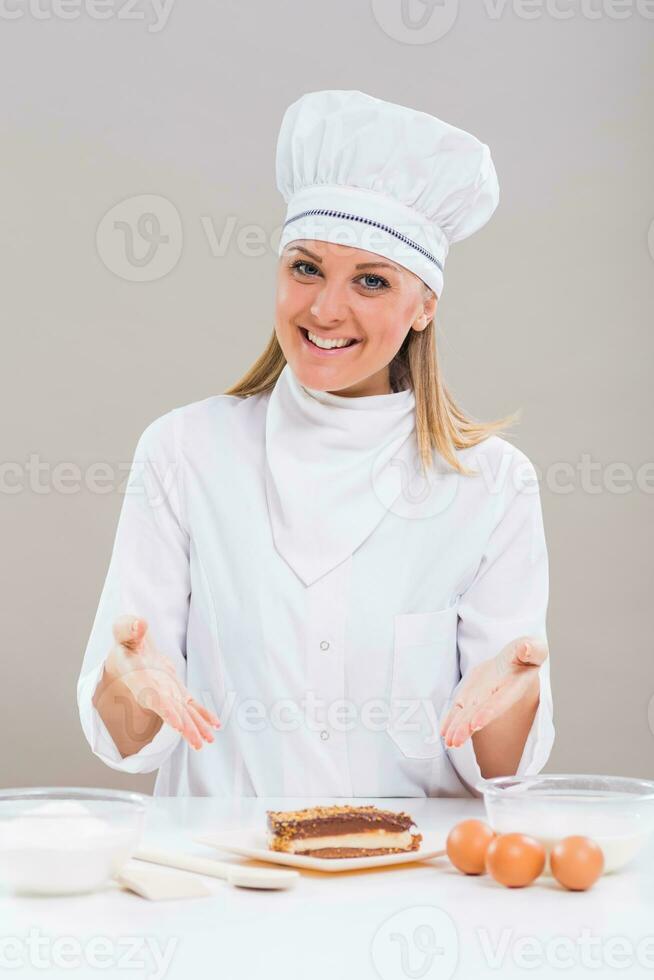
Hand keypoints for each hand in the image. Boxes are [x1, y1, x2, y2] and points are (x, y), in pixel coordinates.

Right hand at [105, 615, 220, 750]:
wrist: (128, 654)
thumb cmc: (125, 642)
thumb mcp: (124, 631)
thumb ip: (130, 628)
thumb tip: (140, 624)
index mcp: (141, 679)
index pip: (154, 698)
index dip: (165, 710)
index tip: (176, 723)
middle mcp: (154, 691)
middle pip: (171, 711)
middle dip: (185, 726)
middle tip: (198, 742)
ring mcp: (167, 693)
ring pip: (183, 712)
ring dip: (195, 727)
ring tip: (209, 740)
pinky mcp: (176, 691)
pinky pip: (190, 705)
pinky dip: (202, 715)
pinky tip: (215, 725)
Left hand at [439, 636, 547, 748]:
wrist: (516, 661)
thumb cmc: (526, 655)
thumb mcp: (533, 648)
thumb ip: (531, 649)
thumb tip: (527, 648)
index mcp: (513, 686)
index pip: (500, 701)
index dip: (489, 712)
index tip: (476, 723)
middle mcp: (496, 696)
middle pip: (480, 714)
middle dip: (467, 727)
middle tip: (455, 741)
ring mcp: (482, 698)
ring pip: (467, 715)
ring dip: (458, 729)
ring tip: (449, 742)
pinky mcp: (471, 695)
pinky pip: (459, 710)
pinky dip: (451, 721)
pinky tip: (444, 733)